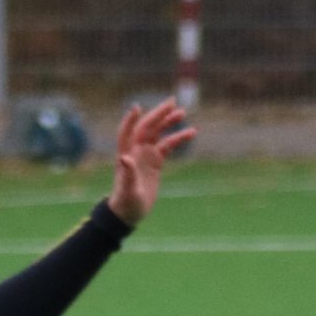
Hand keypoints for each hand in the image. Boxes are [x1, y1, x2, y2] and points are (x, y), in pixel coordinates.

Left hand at [107, 97, 196, 224]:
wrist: (129, 212)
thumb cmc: (126, 202)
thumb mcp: (128, 190)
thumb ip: (127, 174)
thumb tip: (124, 158)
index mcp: (126, 155)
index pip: (127, 132)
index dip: (130, 120)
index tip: (137, 107)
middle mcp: (135, 151)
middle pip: (147, 127)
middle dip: (158, 115)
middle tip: (172, 103)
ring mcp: (146, 155)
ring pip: (158, 134)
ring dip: (168, 122)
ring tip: (182, 113)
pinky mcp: (155, 162)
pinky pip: (168, 146)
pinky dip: (178, 138)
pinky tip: (191, 133)